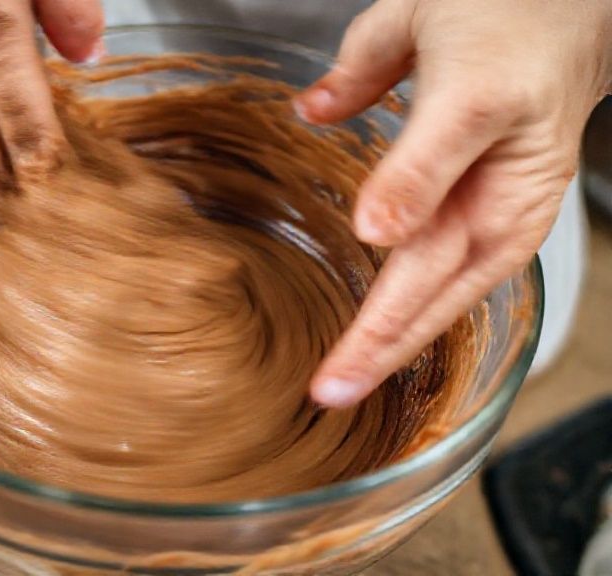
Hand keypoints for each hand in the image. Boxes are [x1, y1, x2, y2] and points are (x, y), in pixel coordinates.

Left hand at [297, 0, 611, 406]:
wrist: (565, 4)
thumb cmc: (503, 14)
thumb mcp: (429, 40)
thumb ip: (394, 127)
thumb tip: (371, 228)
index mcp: (489, 159)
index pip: (419, 263)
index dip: (378, 324)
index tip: (338, 368)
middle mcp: (506, 201)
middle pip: (434, 293)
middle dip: (380, 350)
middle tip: (331, 394)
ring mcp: (508, 214)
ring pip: (447, 294)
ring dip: (396, 341)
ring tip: (349, 383)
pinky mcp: (502, 215)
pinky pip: (456, 275)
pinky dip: (419, 311)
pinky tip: (384, 338)